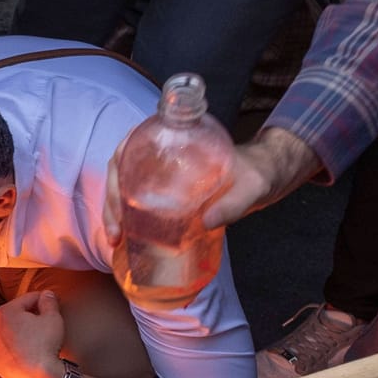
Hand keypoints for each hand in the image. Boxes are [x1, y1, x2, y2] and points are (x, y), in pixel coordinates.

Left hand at [0, 291, 64, 377]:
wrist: (37, 377)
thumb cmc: (44, 346)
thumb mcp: (53, 318)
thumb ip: (49, 302)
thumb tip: (46, 294)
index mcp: (5, 312)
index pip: (27, 299)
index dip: (42, 300)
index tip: (50, 303)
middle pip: (15, 315)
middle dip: (29, 316)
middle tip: (44, 323)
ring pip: (8, 332)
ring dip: (19, 332)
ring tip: (35, 340)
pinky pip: (5, 349)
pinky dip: (13, 348)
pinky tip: (26, 352)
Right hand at [102, 128, 319, 242]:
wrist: (266, 179)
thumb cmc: (259, 174)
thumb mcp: (253, 185)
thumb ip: (237, 201)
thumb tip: (207, 221)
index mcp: (177, 139)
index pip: (134, 142)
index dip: (118, 164)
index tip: (117, 189)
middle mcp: (162, 154)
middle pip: (120, 169)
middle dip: (111, 200)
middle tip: (115, 230)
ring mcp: (161, 174)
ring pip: (123, 186)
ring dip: (113, 212)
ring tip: (115, 239)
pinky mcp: (165, 193)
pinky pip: (137, 201)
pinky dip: (127, 219)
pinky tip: (124, 239)